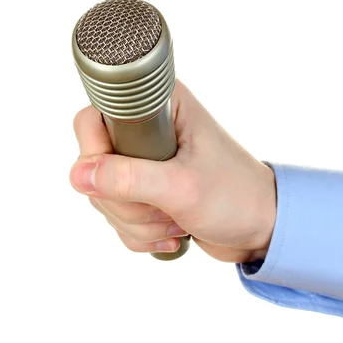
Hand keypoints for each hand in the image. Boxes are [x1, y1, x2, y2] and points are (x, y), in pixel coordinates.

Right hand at [69, 80, 276, 262]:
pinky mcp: (147, 190)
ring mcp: (146, 163)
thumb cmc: (237, 198)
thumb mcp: (183, 188)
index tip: (124, 179)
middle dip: (126, 202)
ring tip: (177, 220)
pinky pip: (117, 217)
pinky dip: (141, 233)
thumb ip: (129, 179)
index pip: (95, 119)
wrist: (263, 227)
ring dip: (137, 222)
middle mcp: (149, 130)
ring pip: (103, 196)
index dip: (97, 153)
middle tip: (167, 207)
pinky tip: (174, 232)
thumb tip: (79, 175)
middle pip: (94, 165)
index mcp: (162, 109)